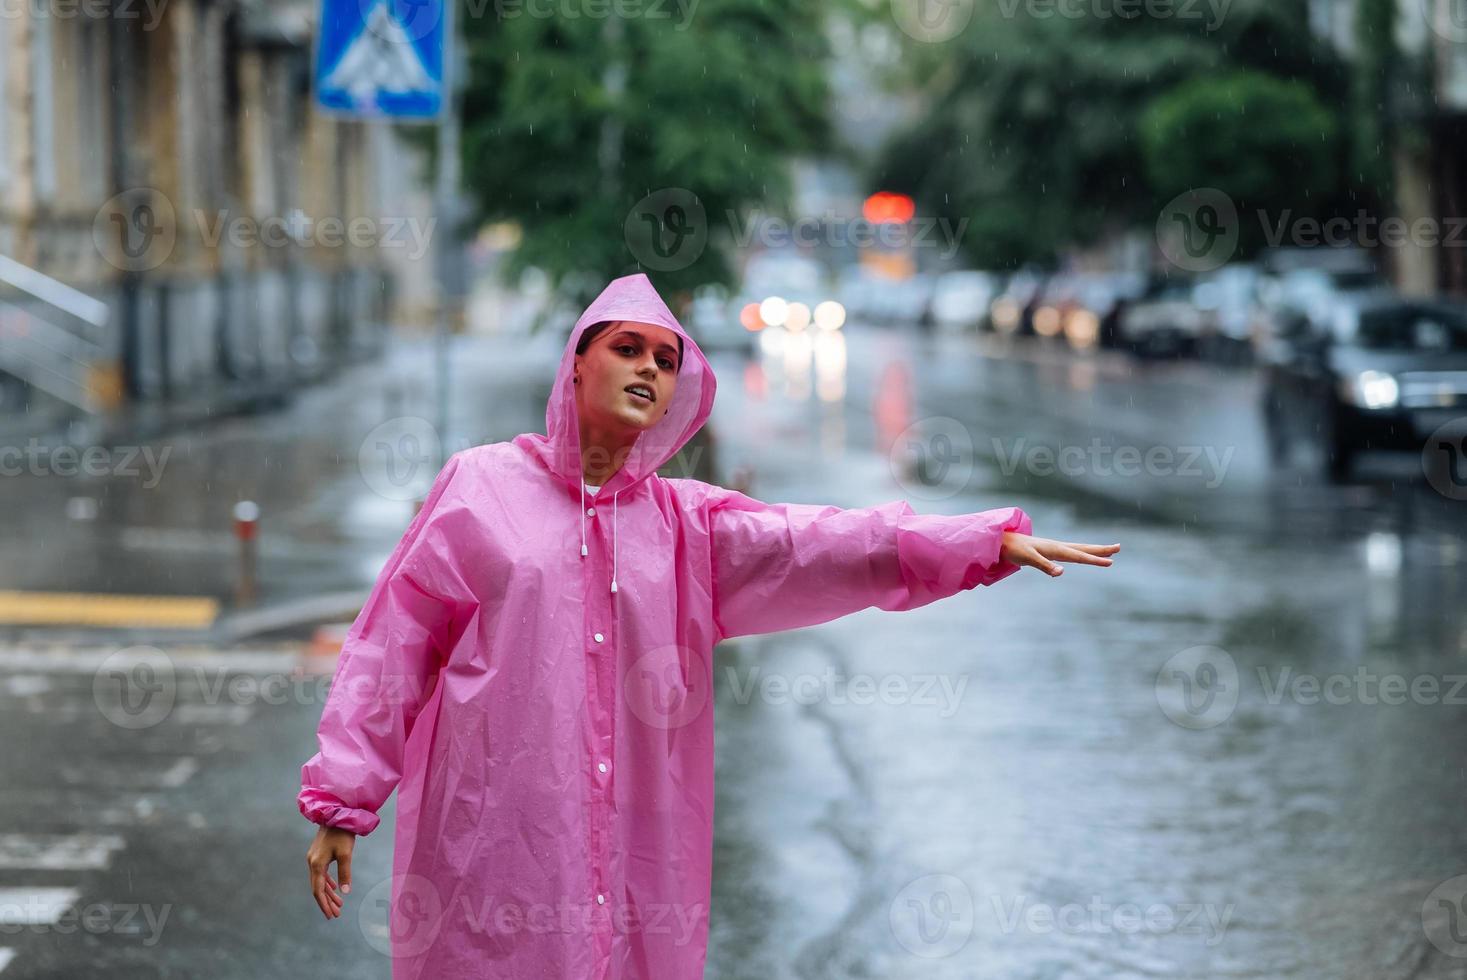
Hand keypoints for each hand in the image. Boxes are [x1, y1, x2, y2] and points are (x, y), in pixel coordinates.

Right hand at [307, 825, 355, 919]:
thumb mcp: (346, 854)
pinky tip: (334, 888)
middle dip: (327, 902)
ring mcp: (314, 858)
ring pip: (320, 881)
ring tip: (339, 904)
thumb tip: (345, 892)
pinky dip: (328, 882)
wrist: (337, 814)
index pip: (318, 890)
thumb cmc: (342, 833)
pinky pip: (322, 873)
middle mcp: (312, 862)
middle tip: (336, 915)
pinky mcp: (319, 854)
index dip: (324, 904)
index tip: (331, 916)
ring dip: (328, 893)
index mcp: (316, 864)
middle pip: (318, 888)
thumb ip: (345, 873)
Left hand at [1001, 532, 1118, 576]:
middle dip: (1101, 550)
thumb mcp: (1028, 559)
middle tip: (1119, 547)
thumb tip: (1062, 573)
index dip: (1095, 560)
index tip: (1111, 562)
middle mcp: (1057, 546)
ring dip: (1093, 550)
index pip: (1079, 556)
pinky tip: (1082, 556)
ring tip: (1108, 551)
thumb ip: (1045, 566)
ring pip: (1078, 549)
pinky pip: (1070, 552)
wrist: (1002, 541)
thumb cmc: (1014, 550)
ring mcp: (1054, 548)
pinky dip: (1081, 553)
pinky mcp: (1049, 551)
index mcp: (1055, 549)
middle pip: (1084, 549)